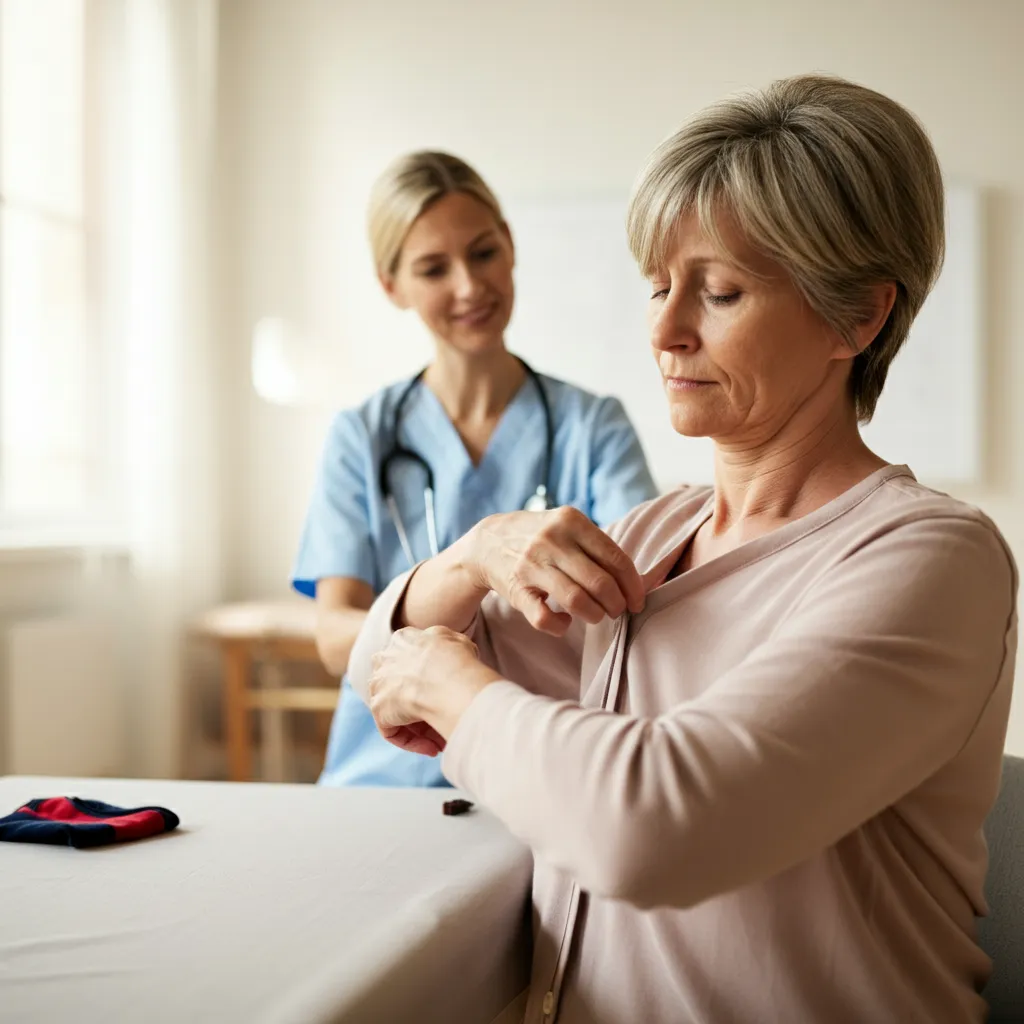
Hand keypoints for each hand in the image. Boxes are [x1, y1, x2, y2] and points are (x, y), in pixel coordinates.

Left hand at [368, 626, 499, 755]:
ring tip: (443, 741)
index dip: (433, 683)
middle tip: (447, 721)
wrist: (446, 677)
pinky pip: (394, 731)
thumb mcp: (458, 642)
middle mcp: (385, 659)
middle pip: (405, 689)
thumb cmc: (458, 659)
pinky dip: (413, 742)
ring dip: (422, 728)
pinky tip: (433, 747)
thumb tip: (454, 655)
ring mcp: (379, 684)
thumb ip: (449, 647)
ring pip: (400, 711)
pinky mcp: (379, 708)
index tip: (447, 696)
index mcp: (403, 640)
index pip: (414, 664)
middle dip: (426, 708)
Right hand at [458, 506, 645, 635]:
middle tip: (617, 610)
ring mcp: (532, 565)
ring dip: (595, 615)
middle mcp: (552, 540)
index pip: (615, 558)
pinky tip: (566, 622)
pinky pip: (545, 619)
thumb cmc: (542, 538)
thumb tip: (636, 581)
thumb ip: (598, 546)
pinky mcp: (517, 590)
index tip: (637, 601)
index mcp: (572, 521)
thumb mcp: (568, 526)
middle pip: (600, 583)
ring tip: (597, 615)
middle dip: (616, 604)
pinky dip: (561, 627)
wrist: (489, 542)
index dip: (633, 585)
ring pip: (577, 601)